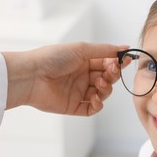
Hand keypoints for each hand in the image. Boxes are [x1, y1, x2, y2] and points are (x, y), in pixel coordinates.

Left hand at [3, 42, 124, 115]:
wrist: (31, 76)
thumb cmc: (53, 58)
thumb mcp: (81, 49)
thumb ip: (105, 50)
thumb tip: (125, 48)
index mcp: (84, 61)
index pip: (107, 63)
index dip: (116, 63)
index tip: (125, 60)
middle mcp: (83, 76)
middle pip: (108, 78)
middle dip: (112, 75)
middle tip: (109, 71)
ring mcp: (79, 92)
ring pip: (103, 93)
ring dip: (106, 88)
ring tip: (98, 83)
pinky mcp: (74, 106)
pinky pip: (93, 108)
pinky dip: (98, 104)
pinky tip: (94, 98)